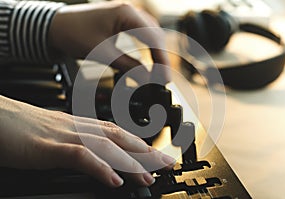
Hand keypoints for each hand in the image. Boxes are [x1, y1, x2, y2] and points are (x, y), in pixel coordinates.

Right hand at [0, 96, 174, 186]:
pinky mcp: (48, 147)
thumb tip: (91, 156)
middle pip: (119, 138)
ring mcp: (64, 136)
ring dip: (130, 162)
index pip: (116, 134)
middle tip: (166, 163)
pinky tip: (115, 180)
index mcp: (78, 126)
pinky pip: (80, 156)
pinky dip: (100, 168)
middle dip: (145, 152)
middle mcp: (77, 128)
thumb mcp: (53, 135)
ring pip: (106, 147)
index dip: (138, 144)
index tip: (155, 154)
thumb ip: (74, 143)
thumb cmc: (20, 127)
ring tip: (149, 176)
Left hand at [48, 1, 170, 82]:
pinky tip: (149, 59)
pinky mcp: (123, 21)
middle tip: (163, 79)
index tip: (165, 78)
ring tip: (158, 72)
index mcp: (126, 13)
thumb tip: (146, 80)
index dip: (162, 60)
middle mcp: (130, 11)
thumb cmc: (73, 33)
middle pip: (156, 35)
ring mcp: (127, 14)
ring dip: (156, 53)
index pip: (153, 38)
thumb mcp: (102, 53)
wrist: (55, 26)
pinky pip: (142, 34)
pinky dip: (147, 48)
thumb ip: (127, 66)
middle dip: (161, 58)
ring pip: (151, 35)